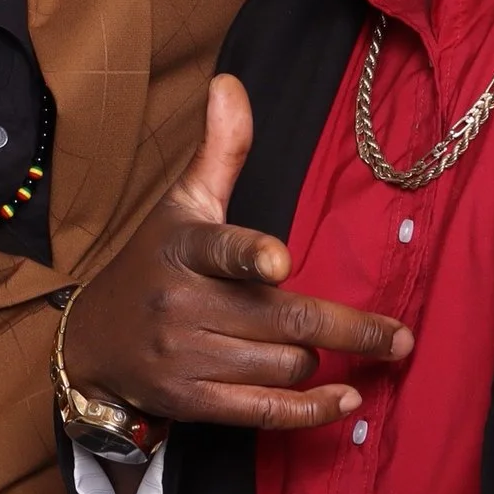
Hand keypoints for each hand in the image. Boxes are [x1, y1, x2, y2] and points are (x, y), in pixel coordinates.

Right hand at [60, 75, 411, 429]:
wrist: (91, 344)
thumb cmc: (152, 264)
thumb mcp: (180, 205)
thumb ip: (219, 152)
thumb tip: (231, 83)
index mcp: (183, 248)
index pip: (219, 249)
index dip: (250, 255)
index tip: (279, 262)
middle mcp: (182, 303)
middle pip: (281, 319)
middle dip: (349, 331)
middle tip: (402, 339)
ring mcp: (185, 356)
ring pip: (282, 364)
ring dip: (316, 360)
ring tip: (329, 351)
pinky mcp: (191, 401)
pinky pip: (264, 410)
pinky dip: (310, 410)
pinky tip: (345, 401)